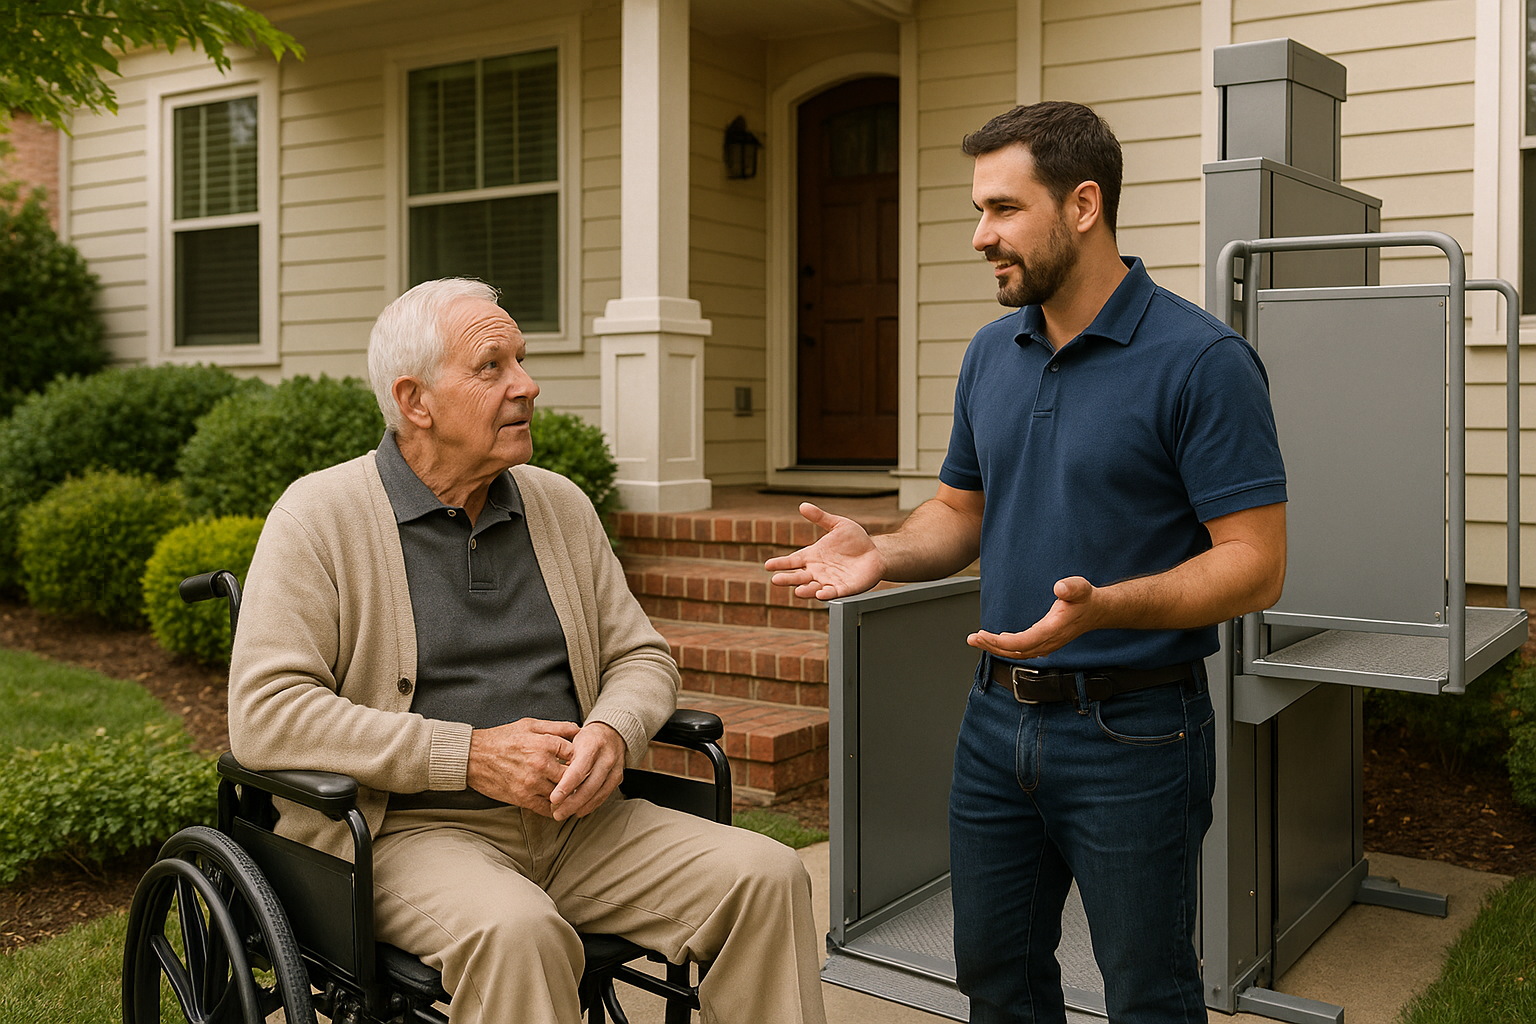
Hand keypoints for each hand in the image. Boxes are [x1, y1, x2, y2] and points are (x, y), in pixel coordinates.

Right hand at [465, 718, 581, 814]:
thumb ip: (557, 727)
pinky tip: (556, 804)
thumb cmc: (502, 738)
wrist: (473, 757)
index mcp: (544, 743)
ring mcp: (532, 783)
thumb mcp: (529, 725)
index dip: (580, 757)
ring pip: (561, 793)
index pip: (576, 753)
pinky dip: (554, 808)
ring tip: (569, 791)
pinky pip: (547, 808)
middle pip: (572, 776)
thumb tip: (579, 730)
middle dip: (576, 777)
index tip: (580, 760)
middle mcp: (540, 764)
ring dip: (566, 794)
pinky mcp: (522, 798)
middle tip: (579, 778)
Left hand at [549, 722, 626, 820]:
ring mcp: (614, 768)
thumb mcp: (572, 739)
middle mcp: (606, 757)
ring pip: (598, 793)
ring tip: (564, 813)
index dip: (566, 786)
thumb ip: (562, 756)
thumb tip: (548, 777)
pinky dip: (591, 805)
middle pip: (589, 786)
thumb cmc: (587, 738)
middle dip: (571, 803)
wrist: (611, 732)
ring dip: (580, 807)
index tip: (554, 799)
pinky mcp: (618, 777)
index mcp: (592, 744)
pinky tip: (579, 811)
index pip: (579, 770)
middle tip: (556, 813)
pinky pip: (604, 795)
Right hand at [764, 502, 885, 599]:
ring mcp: (830, 581)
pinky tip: (820, 594)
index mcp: (813, 556)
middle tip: (776, 580)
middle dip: (788, 579)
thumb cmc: (855, 540)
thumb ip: (820, 517)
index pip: (793, 561)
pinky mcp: (845, 588)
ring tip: (798, 590)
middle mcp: (818, 571)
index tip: (768, 565)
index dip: (780, 563)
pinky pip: (834, 593)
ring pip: (814, 588)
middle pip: (799, 577)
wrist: (875, 553)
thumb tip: (803, 505)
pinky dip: (826, 594)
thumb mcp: (837, 525)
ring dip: (806, 590)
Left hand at [967, 576, 1102, 660]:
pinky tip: (995, 641)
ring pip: (1017, 653)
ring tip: (977, 640)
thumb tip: (1060, 588)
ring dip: (996, 648)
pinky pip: (1021, 651)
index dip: (1001, 642)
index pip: (1022, 643)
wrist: (1096, 611)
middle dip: (992, 646)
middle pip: (1015, 652)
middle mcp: (1048, 642)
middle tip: (972, 638)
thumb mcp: (1080, 588)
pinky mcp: (1044, 643)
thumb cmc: (1085, 599)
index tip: (984, 635)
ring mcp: (1046, 645)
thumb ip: (1071, 587)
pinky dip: (1006, 648)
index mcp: (1053, 630)